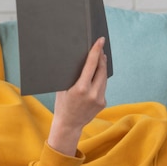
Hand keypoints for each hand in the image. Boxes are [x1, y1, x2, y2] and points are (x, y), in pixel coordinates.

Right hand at [47, 37, 107, 156]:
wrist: (69, 124)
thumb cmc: (62, 104)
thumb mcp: (62, 88)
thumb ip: (71, 76)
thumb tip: (76, 59)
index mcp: (81, 88)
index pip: (91, 65)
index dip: (96, 51)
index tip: (100, 41)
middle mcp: (92, 93)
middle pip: (101, 70)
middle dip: (101, 58)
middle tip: (100, 48)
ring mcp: (99, 99)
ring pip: (104, 78)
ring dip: (103, 67)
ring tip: (101, 58)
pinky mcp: (103, 103)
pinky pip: (103, 87)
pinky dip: (100, 79)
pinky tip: (98, 74)